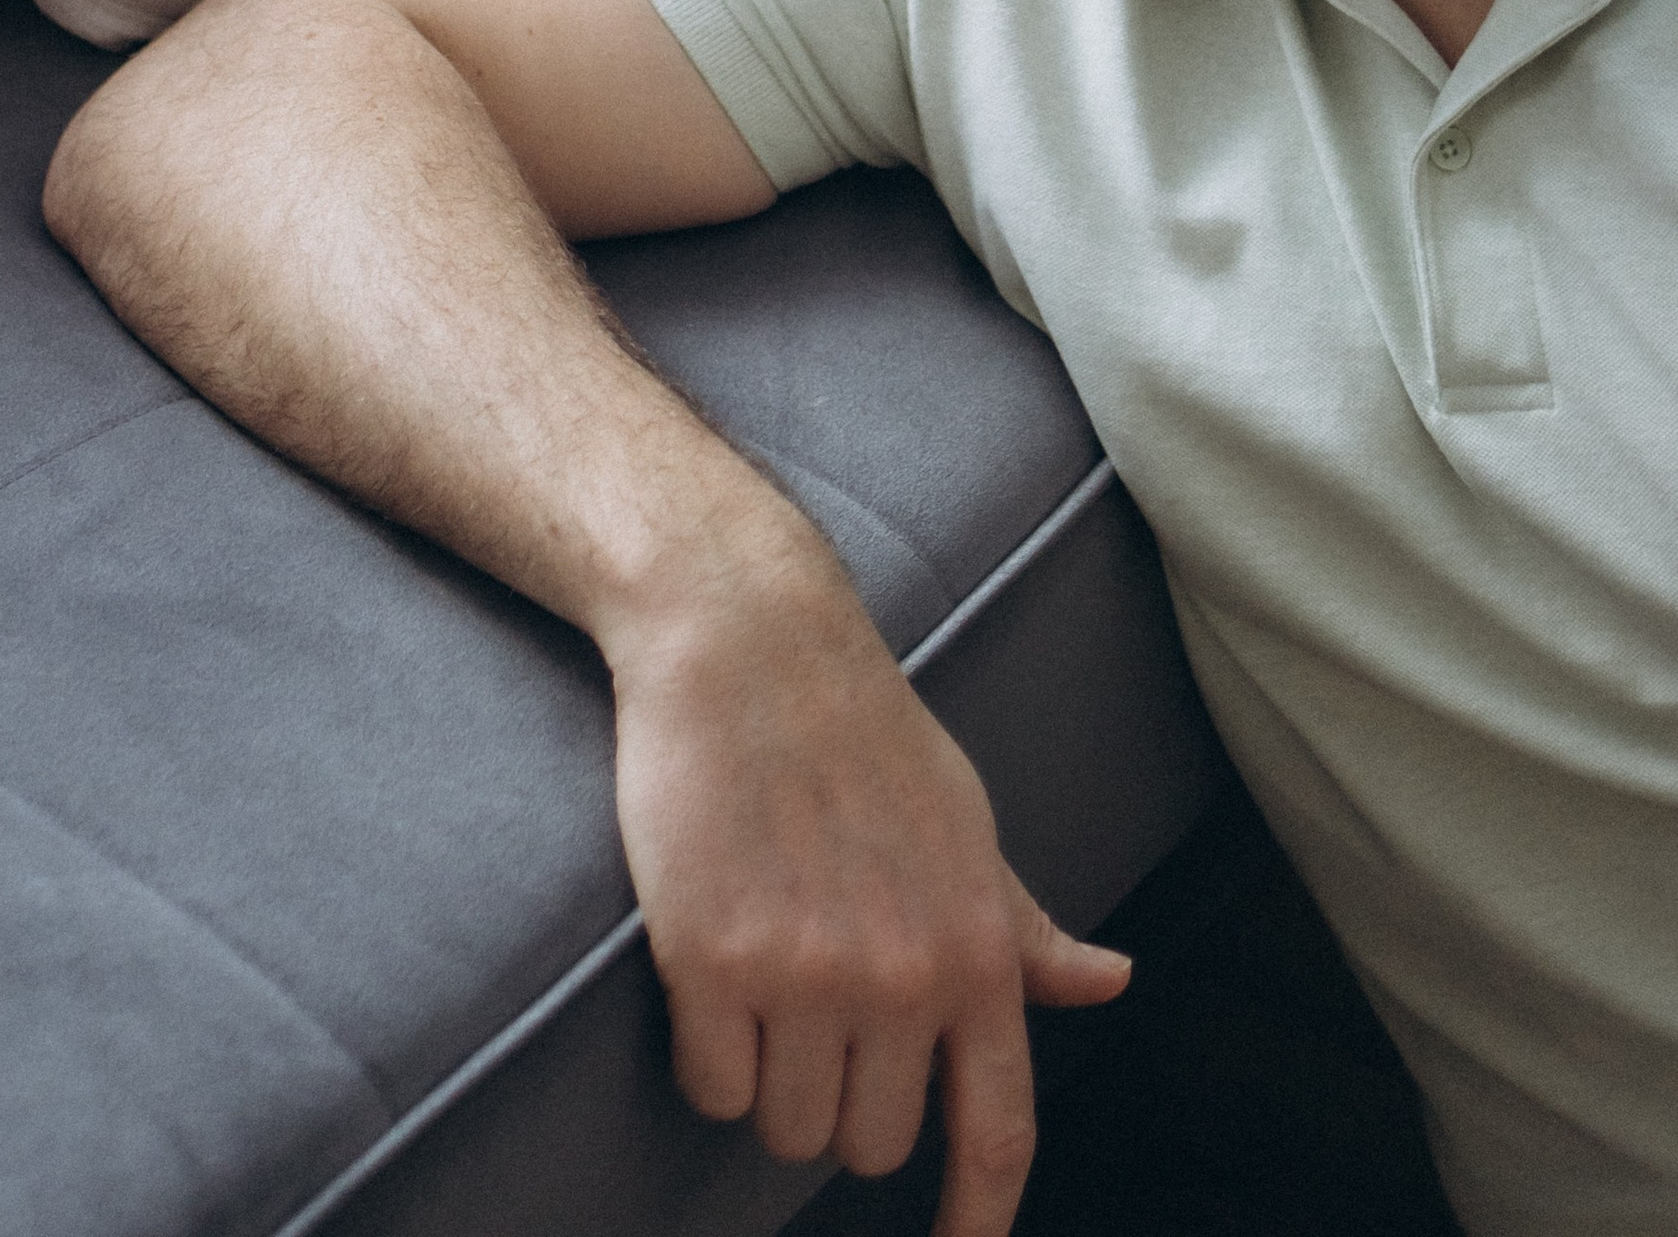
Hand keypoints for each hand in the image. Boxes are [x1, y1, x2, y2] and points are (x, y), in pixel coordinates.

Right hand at [607, 528, 1127, 1230]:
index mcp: (977, 949)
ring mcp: (804, 972)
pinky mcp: (709, 958)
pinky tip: (707, 967)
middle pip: (868, 1144)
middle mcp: (901, 975)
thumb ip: (1024, 927)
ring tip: (759, 967)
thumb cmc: (860, 729)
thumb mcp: (965, 824)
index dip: (980, 1221)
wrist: (746, 637)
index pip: (999, 1132)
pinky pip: (711, 1085)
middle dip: (836, 1097)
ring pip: (784, 1125)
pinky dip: (705, 1052)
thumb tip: (1111, 982)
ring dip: (767, 1075)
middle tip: (811, 1001)